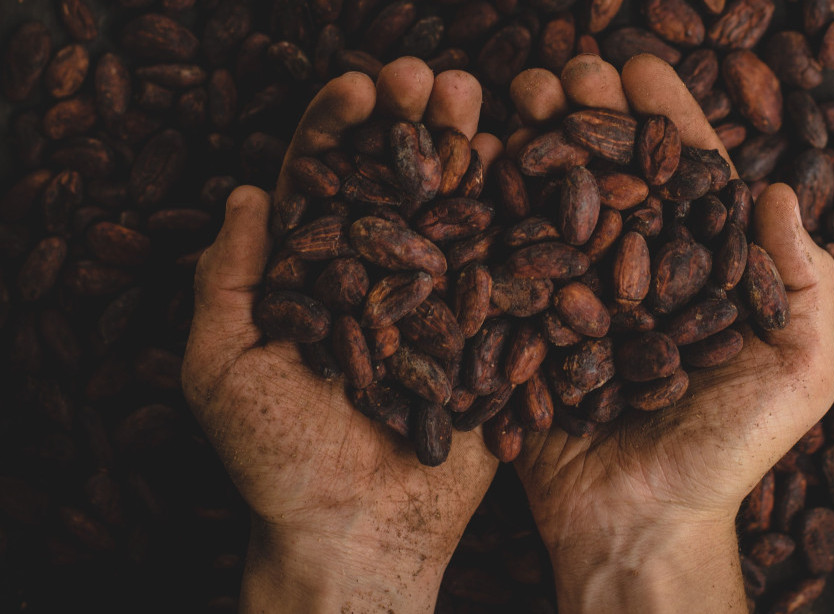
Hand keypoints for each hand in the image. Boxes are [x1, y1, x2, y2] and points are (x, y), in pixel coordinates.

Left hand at [182, 58, 502, 612]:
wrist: (359, 533)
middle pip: (396, 184)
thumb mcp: (222, 369)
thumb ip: (226, 282)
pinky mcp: (485, 336)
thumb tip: (247, 194)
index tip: (361, 88)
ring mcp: (437, 303)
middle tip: (434, 79)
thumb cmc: (277, 462)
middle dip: (413, 125)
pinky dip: (517, 220)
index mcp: (314, 276)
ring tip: (482, 102)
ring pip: (453, 214)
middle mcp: (379, 278)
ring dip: (467, 154)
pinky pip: (504, 272)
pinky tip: (529, 171)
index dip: (339, 130)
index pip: (323, 183)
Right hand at [509, 55, 833, 612]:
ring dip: (535, 143)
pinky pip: (505, 261)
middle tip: (565, 72)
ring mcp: (576, 298)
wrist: (638, 525)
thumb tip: (782, 189)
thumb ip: (803, 283)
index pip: (684, 177)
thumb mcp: (798, 374)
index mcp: (700, 272)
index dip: (665, 118)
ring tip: (514, 96)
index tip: (639, 68)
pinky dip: (488, 208)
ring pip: (554, 203)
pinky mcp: (526, 329)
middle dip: (589, 115)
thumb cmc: (726, 454)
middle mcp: (636, 273)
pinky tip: (473, 159)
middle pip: (612, 175)